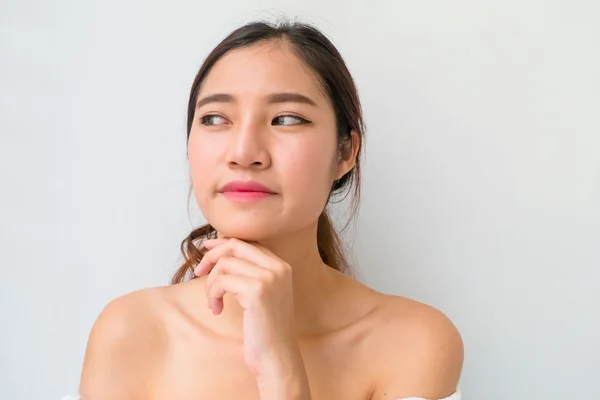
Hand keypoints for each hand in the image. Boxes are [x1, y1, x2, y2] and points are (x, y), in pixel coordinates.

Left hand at [194, 238, 310, 398]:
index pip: (247, 243)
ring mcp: (268, 277)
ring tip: (212, 302)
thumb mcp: (263, 295)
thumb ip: (251, 273)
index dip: (224, 244)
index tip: (207, 251)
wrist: (277, 355)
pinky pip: (222, 281)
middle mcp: (278, 267)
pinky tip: (216, 310)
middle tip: (199, 272)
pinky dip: (212, 294)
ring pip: (225, 264)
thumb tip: (221, 254)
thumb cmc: (266, 329)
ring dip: (211, 284)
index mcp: (282, 266)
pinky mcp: (256, 290)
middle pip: (235, 246)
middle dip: (212, 256)